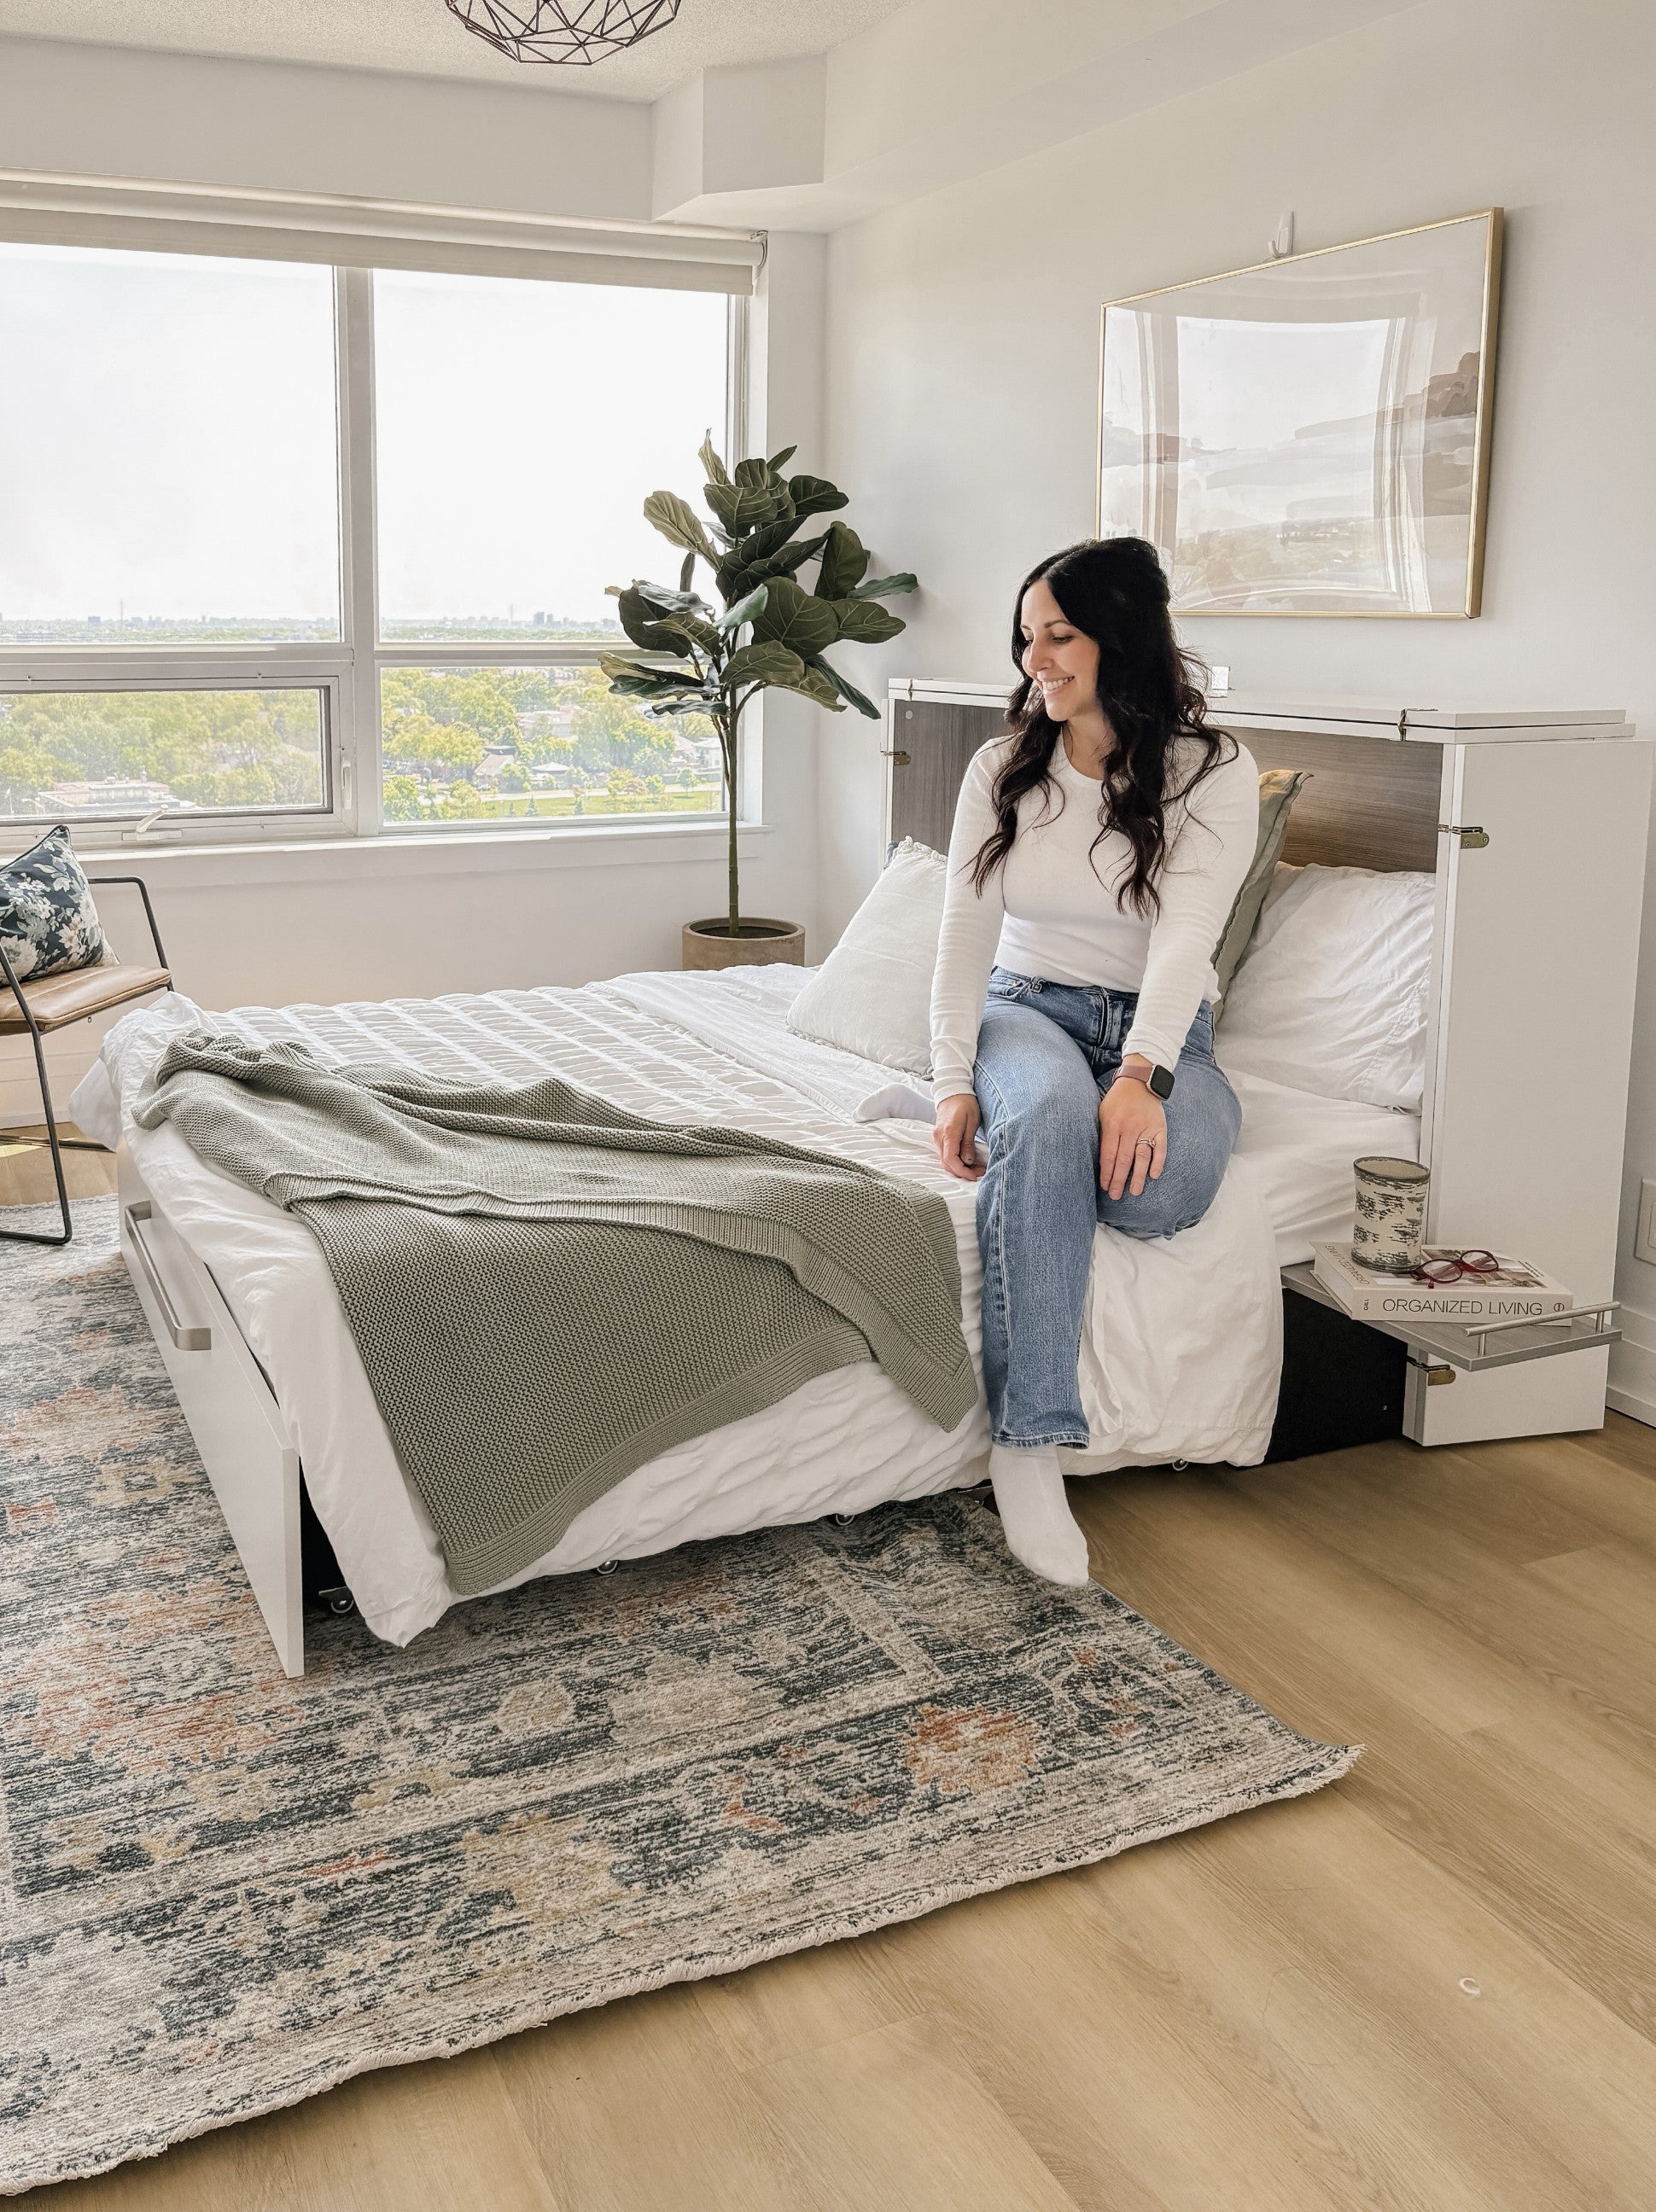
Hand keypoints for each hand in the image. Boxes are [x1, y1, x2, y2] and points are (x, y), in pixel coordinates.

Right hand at [932, 1092, 984, 1180]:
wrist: (953, 1091)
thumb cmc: (965, 1103)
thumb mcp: (972, 1121)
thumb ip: (968, 1142)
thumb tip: (968, 1161)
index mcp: (948, 1133)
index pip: (951, 1159)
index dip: (962, 1171)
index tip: (974, 1176)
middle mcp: (939, 1137)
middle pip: (947, 1163)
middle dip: (962, 1172)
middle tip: (979, 1172)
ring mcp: (937, 1137)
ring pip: (945, 1160)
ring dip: (959, 1167)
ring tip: (976, 1167)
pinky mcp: (939, 1138)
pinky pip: (945, 1154)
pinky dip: (955, 1161)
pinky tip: (967, 1160)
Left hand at [1098, 1066, 1165, 1199]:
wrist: (1139, 1082)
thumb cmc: (1117, 1101)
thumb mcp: (1102, 1113)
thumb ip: (1103, 1135)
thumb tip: (1101, 1162)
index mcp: (1112, 1124)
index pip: (1108, 1154)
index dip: (1106, 1173)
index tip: (1104, 1186)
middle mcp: (1130, 1127)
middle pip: (1123, 1159)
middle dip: (1118, 1180)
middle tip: (1115, 1195)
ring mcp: (1146, 1127)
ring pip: (1141, 1156)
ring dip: (1138, 1176)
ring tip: (1134, 1192)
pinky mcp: (1160, 1127)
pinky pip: (1160, 1148)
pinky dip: (1158, 1162)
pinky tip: (1154, 1176)